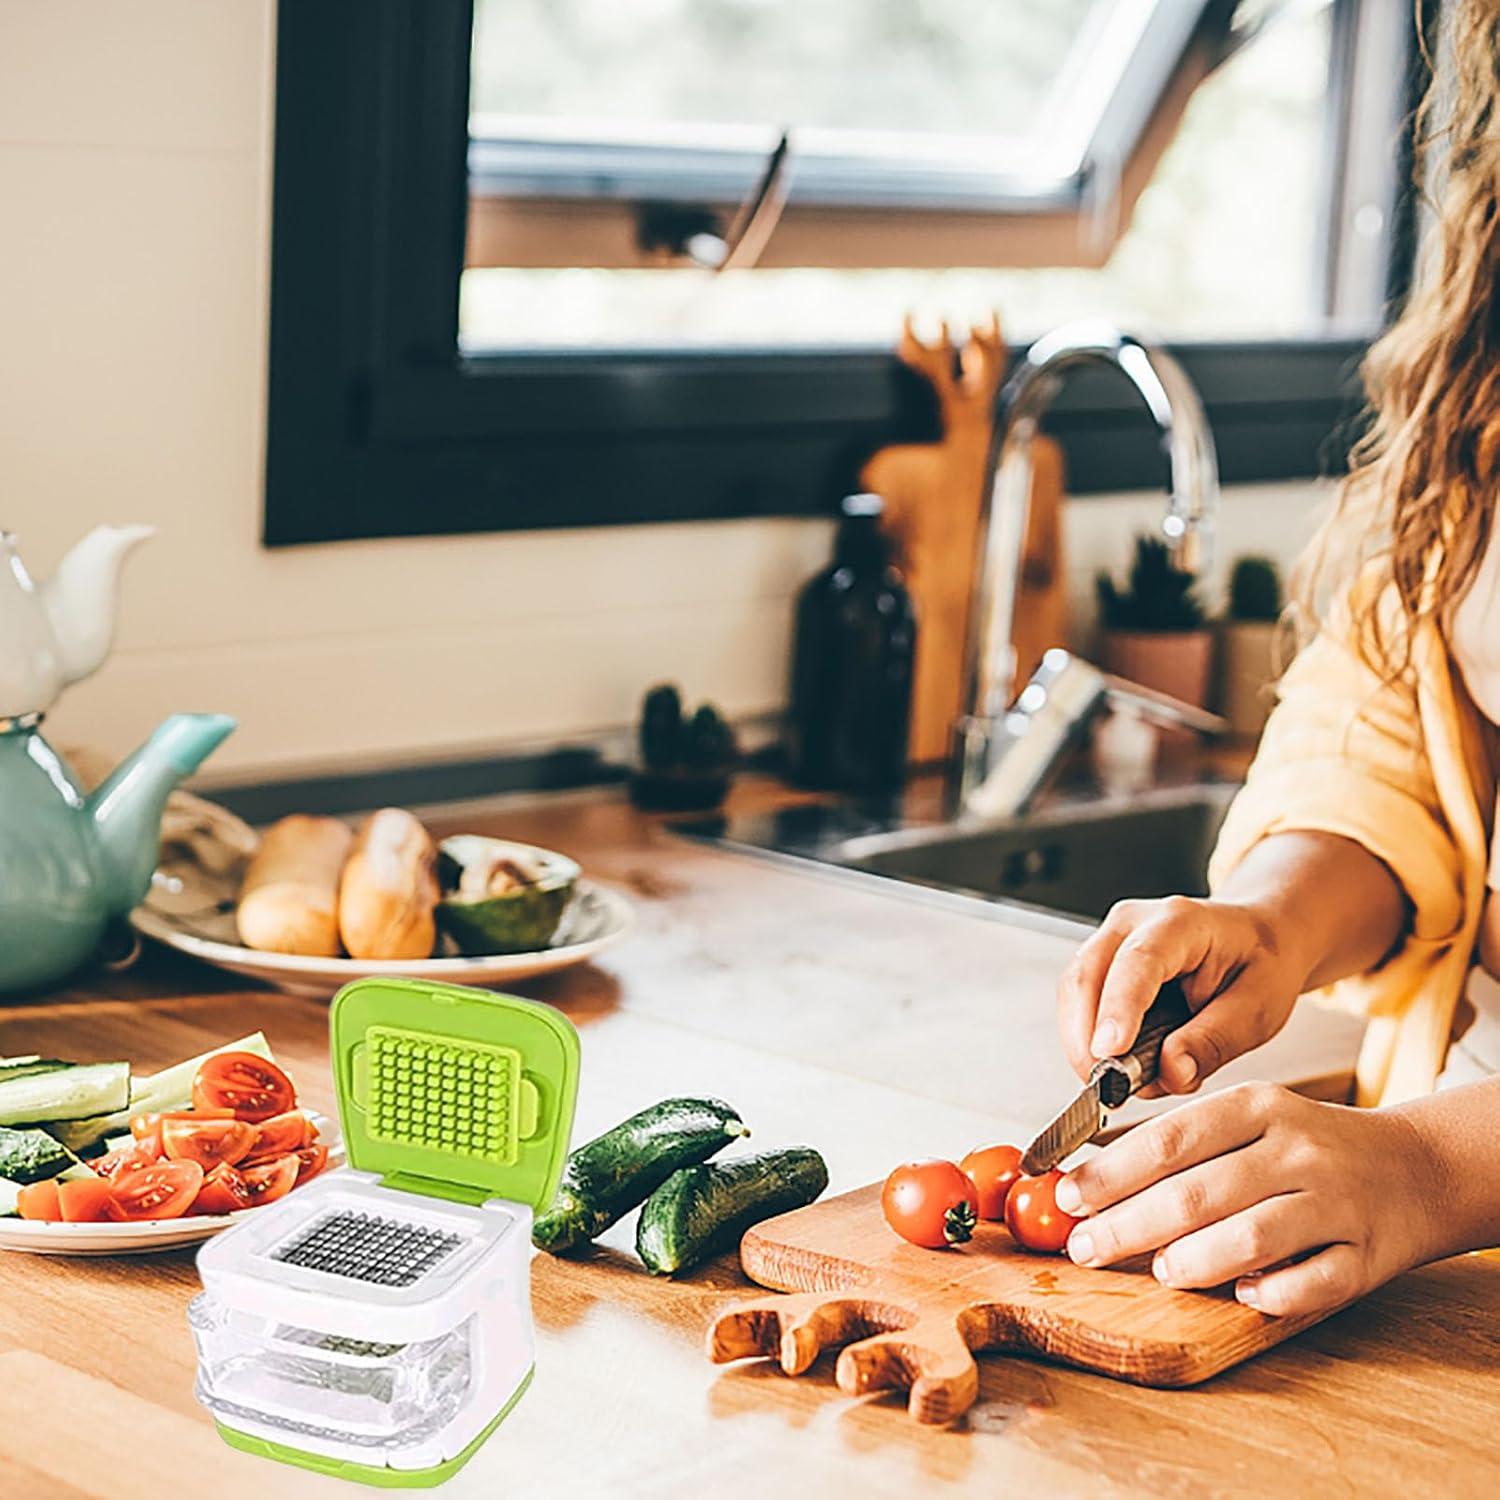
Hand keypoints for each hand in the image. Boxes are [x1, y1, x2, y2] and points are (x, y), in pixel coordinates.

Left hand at [1054, 1083, 1442, 1315]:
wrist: (1415, 1168)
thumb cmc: (1306, 1146)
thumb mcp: (1247, 1120)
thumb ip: (1178, 1142)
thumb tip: (1088, 1174)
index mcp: (1258, 1107)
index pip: (1169, 1140)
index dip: (1111, 1172)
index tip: (1067, 1195)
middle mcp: (1296, 1150)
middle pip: (1197, 1193)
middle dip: (1128, 1225)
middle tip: (1085, 1247)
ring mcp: (1334, 1204)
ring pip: (1250, 1238)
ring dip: (1192, 1261)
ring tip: (1158, 1270)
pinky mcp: (1366, 1257)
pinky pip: (1310, 1283)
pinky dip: (1270, 1292)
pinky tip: (1240, 1293)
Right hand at [1057, 895, 1309, 1093]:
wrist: (1256, 937)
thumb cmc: (1260, 964)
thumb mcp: (1260, 1008)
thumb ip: (1216, 1040)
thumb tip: (1171, 1071)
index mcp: (1181, 922)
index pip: (1139, 961)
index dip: (1119, 1007)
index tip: (1109, 1052)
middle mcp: (1133, 923)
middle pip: (1086, 975)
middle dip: (1086, 1038)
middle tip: (1107, 1089)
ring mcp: (1110, 939)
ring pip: (1073, 991)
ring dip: (1084, 1043)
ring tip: (1120, 1083)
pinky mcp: (1100, 964)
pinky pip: (1077, 1002)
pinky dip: (1088, 1040)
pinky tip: (1117, 1065)